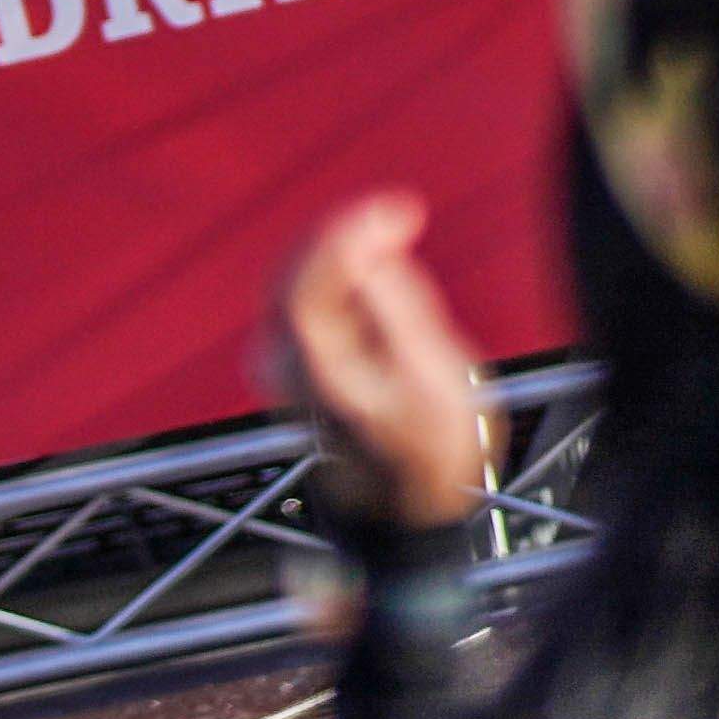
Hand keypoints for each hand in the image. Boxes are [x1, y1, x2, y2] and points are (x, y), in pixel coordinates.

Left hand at [270, 193, 488, 534]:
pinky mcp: (291, 361)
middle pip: (297, 271)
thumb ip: (399, 314)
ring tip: (395, 238)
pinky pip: (307, 297)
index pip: (309, 280)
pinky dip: (338, 273)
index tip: (398, 210)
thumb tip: (370, 258)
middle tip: (400, 214)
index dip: (349, 234)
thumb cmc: (433, 452)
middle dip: (347, 234)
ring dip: (343, 251)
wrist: (411, 507)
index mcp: (314, 368)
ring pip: (299, 280)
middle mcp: (282, 364)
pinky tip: (374, 269)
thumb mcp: (437, 382)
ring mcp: (280, 364)